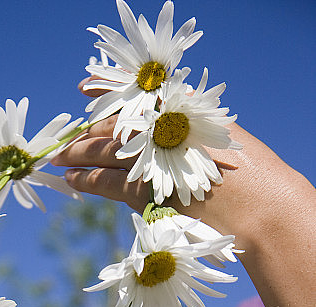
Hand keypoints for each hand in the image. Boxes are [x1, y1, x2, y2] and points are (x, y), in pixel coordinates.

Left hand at [53, 79, 291, 250]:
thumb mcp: (218, 137)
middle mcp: (164, 129)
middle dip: (85, 131)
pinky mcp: (146, 190)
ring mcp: (153, 158)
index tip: (85, 87)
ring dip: (78, 154)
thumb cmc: (247, 176)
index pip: (133, 96)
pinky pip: (107, 182)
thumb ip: (187, 125)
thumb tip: (160, 120)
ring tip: (61, 159)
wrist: (257, 208)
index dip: (105, 92)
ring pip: (103, 152)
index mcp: (181, 111)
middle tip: (66, 138)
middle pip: (113, 124)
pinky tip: (73, 179)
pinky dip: (87, 179)